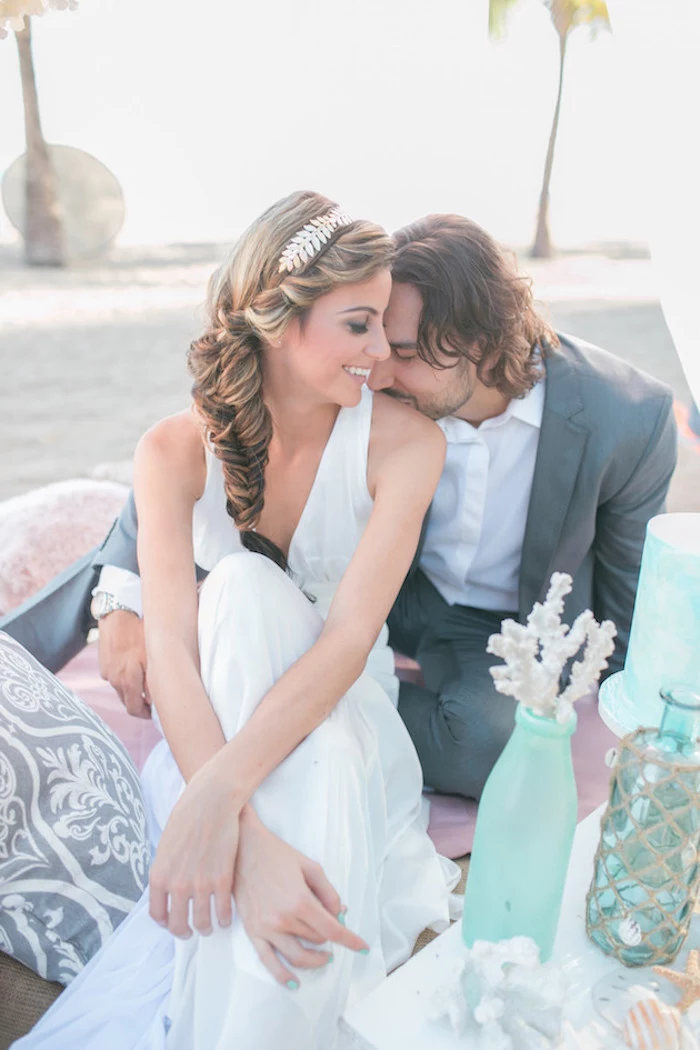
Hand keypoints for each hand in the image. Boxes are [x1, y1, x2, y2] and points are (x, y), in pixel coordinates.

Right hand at [97, 609, 150, 717]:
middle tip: (152, 702)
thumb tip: (155, 702)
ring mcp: (107, 673)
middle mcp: (114, 680)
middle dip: (140, 704)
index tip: (154, 714)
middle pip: (127, 702)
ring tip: (144, 680)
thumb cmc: (139, 633)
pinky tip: (133, 667)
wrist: (118, 615)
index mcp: (127, 681)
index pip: (134, 709)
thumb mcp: (152, 657)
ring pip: (121, 690)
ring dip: (132, 690)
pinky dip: (124, 678)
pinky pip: (115, 678)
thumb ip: (152, 682)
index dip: (145, 715)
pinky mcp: (103, 665)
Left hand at [149, 762, 238, 937]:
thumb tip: (170, 886)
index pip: (158, 914)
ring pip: (201, 922)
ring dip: (205, 928)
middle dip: (184, 932)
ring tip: (210, 926)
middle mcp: (177, 885)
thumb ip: (166, 869)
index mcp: (160, 876)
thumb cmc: (187, 817)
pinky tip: (226, 917)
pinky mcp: (222, 880)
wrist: (211, 802)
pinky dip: (224, 919)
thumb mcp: (166, 846)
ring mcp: (200, 885)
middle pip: (178, 925)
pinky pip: (222, 911)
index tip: (173, 923)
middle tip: (191, 931)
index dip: (166, 923)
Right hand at [233, 806, 367, 986]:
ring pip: (297, 955)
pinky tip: (294, 983)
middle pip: (316, 940)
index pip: (331, 930)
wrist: (243, 850)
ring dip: (315, 960)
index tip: (363, 948)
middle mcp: (284, 919)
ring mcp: (267, 928)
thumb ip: (328, 892)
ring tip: (324, 957)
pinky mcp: (253, 932)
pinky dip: (282, 975)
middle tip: (334, 931)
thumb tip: (340, 914)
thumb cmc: (278, 855)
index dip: (350, 941)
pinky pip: (268, 961)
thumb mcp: (310, 866)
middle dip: (330, 938)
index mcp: (300, 900)